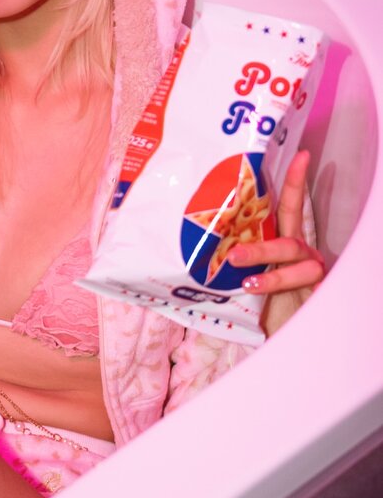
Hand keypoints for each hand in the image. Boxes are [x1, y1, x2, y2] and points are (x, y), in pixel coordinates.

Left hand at [228, 149, 325, 334]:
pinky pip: (299, 280)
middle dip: (268, 227)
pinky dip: (274, 282)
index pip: (288, 207)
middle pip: (290, 225)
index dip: (295, 181)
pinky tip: (253, 288)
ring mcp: (310, 270)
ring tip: (237, 263)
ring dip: (264, 257)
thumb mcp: (237, 284)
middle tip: (233, 248)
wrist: (279, 342)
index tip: (300, 154)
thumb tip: (180, 256)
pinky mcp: (316, 291)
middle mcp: (300, 252)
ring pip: (293, 252)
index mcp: (282, 243)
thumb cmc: (259, 310)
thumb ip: (222, 267)